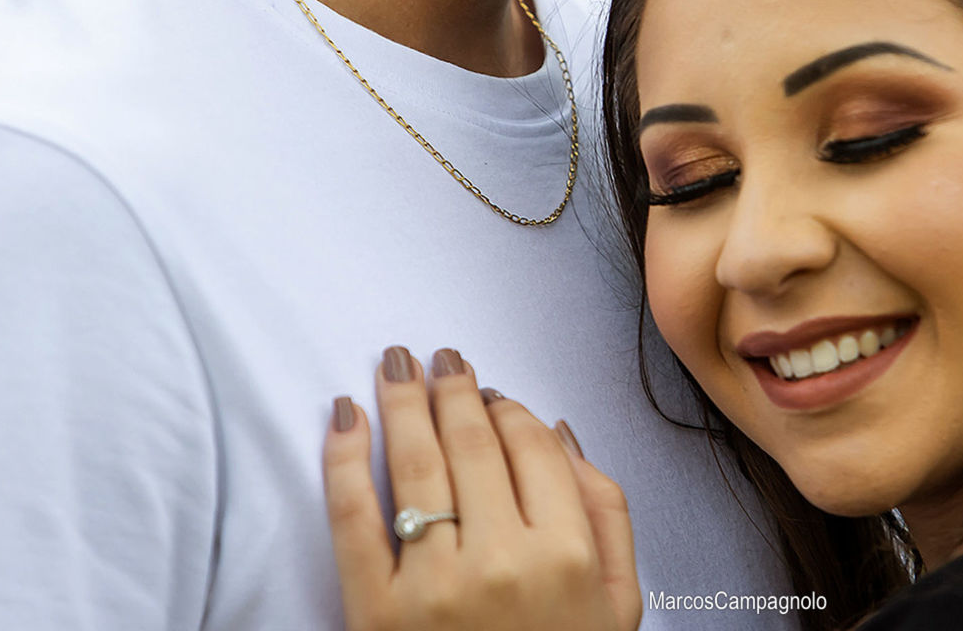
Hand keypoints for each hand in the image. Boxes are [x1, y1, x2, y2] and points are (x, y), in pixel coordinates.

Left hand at [323, 347, 642, 630]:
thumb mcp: (618, 604)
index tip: (491, 390)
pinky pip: (353, 516)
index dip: (508, 407)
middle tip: (438, 357)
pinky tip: (344, 417)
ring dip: (403, 401)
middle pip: (473, 443)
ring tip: (394, 365)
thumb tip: (561, 433)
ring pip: (416, 464)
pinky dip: (343, 458)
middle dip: (454, 388)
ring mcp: (434, 585)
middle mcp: (503, 561)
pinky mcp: (374, 611)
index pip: (532, 446)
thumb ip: (607, 512)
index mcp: (567, 554)